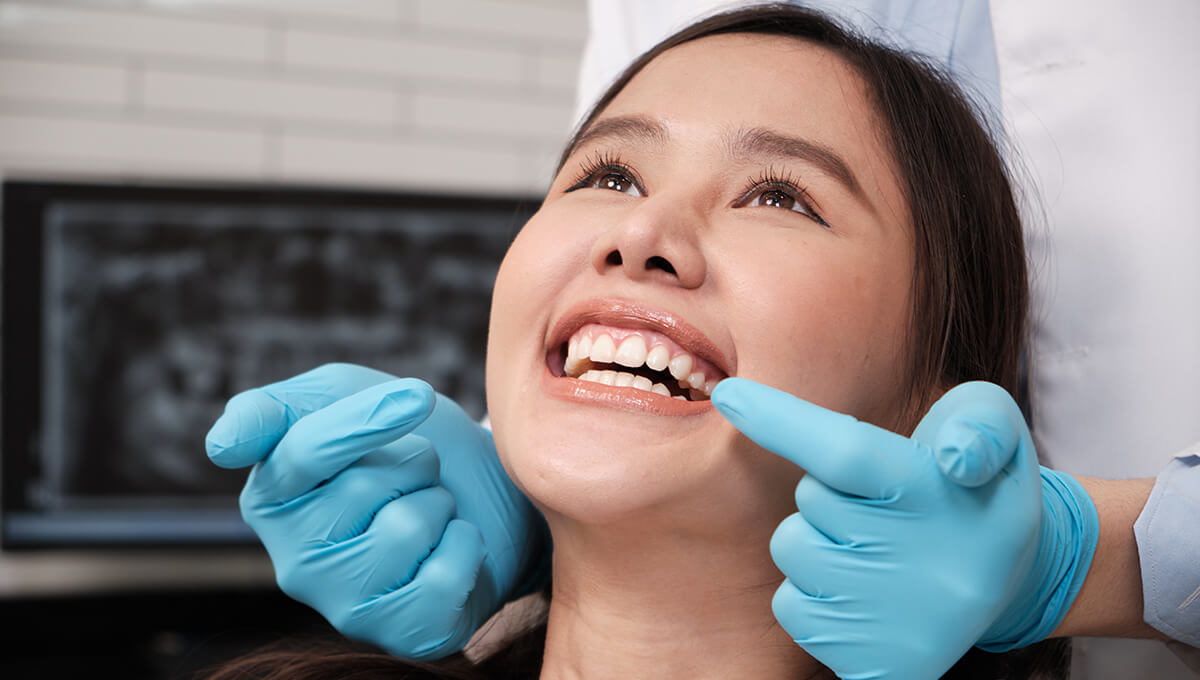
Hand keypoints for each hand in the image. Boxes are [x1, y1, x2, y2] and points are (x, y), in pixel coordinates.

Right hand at [206, 363, 546, 658]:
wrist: (473, 493)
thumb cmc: (393, 441)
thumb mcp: (335, 396)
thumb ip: (271, 409)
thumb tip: (221, 447)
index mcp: (269, 497)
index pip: (304, 451)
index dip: (367, 419)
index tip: (418, 395)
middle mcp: (294, 561)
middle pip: (366, 486)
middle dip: (412, 463)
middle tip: (411, 475)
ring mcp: (344, 605)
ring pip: (409, 527)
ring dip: (438, 503)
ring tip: (429, 510)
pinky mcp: (399, 634)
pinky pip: (443, 579)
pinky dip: (465, 547)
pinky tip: (448, 548)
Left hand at [711, 378, 1097, 678]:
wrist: (1010, 581)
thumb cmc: (977, 486)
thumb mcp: (996, 428)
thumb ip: (980, 423)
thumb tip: (955, 457)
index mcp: (942, 498)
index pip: (847, 453)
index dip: (781, 421)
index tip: (730, 395)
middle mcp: (920, 566)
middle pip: (812, 501)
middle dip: (831, 493)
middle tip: (881, 504)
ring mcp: (893, 621)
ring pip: (794, 551)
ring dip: (818, 541)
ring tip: (873, 547)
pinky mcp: (873, 665)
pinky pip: (792, 608)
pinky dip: (813, 593)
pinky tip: (862, 590)